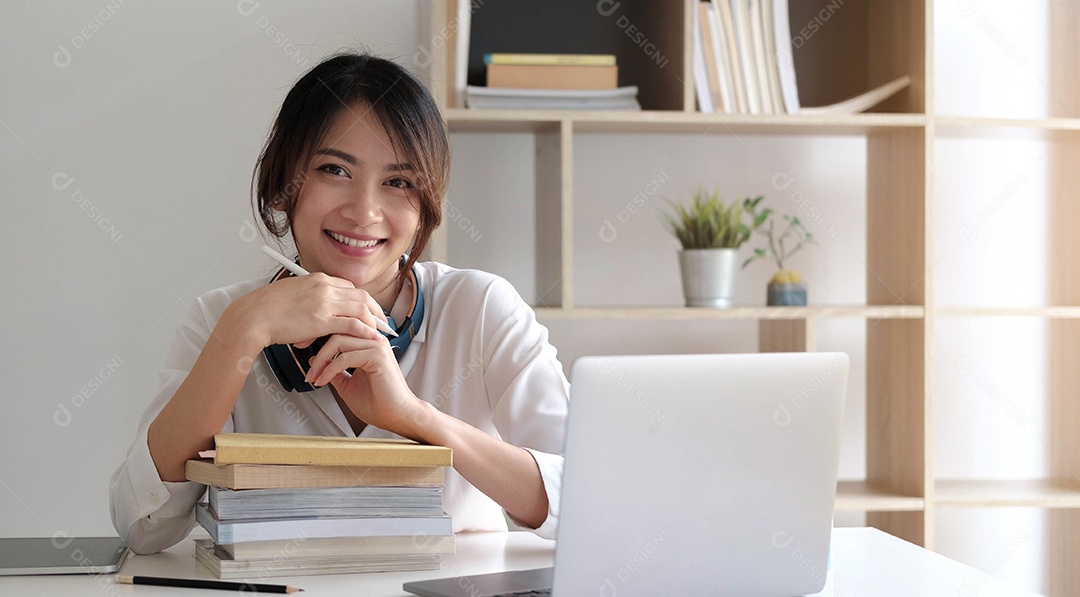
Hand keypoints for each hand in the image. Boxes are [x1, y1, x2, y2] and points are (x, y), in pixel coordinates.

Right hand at [227, 273, 387, 348]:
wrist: (253, 316)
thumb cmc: (265, 308)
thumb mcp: (291, 293)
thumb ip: (307, 297)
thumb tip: (313, 308)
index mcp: (317, 278)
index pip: (349, 287)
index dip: (362, 299)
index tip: (369, 308)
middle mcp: (324, 287)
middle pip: (360, 295)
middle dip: (376, 309)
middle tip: (384, 320)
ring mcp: (324, 302)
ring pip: (361, 308)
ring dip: (374, 321)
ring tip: (382, 331)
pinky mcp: (321, 320)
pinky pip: (352, 324)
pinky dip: (366, 331)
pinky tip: (373, 337)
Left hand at [304, 332, 422, 434]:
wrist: (398, 416)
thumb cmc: (379, 403)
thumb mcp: (347, 384)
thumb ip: (334, 371)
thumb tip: (316, 361)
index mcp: (367, 343)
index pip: (339, 329)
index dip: (318, 337)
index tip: (303, 349)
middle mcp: (373, 340)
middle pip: (336, 331)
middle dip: (315, 347)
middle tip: (306, 366)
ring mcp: (377, 346)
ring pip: (338, 341)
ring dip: (321, 360)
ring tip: (314, 377)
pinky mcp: (378, 356)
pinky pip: (346, 357)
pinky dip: (330, 369)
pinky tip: (323, 380)